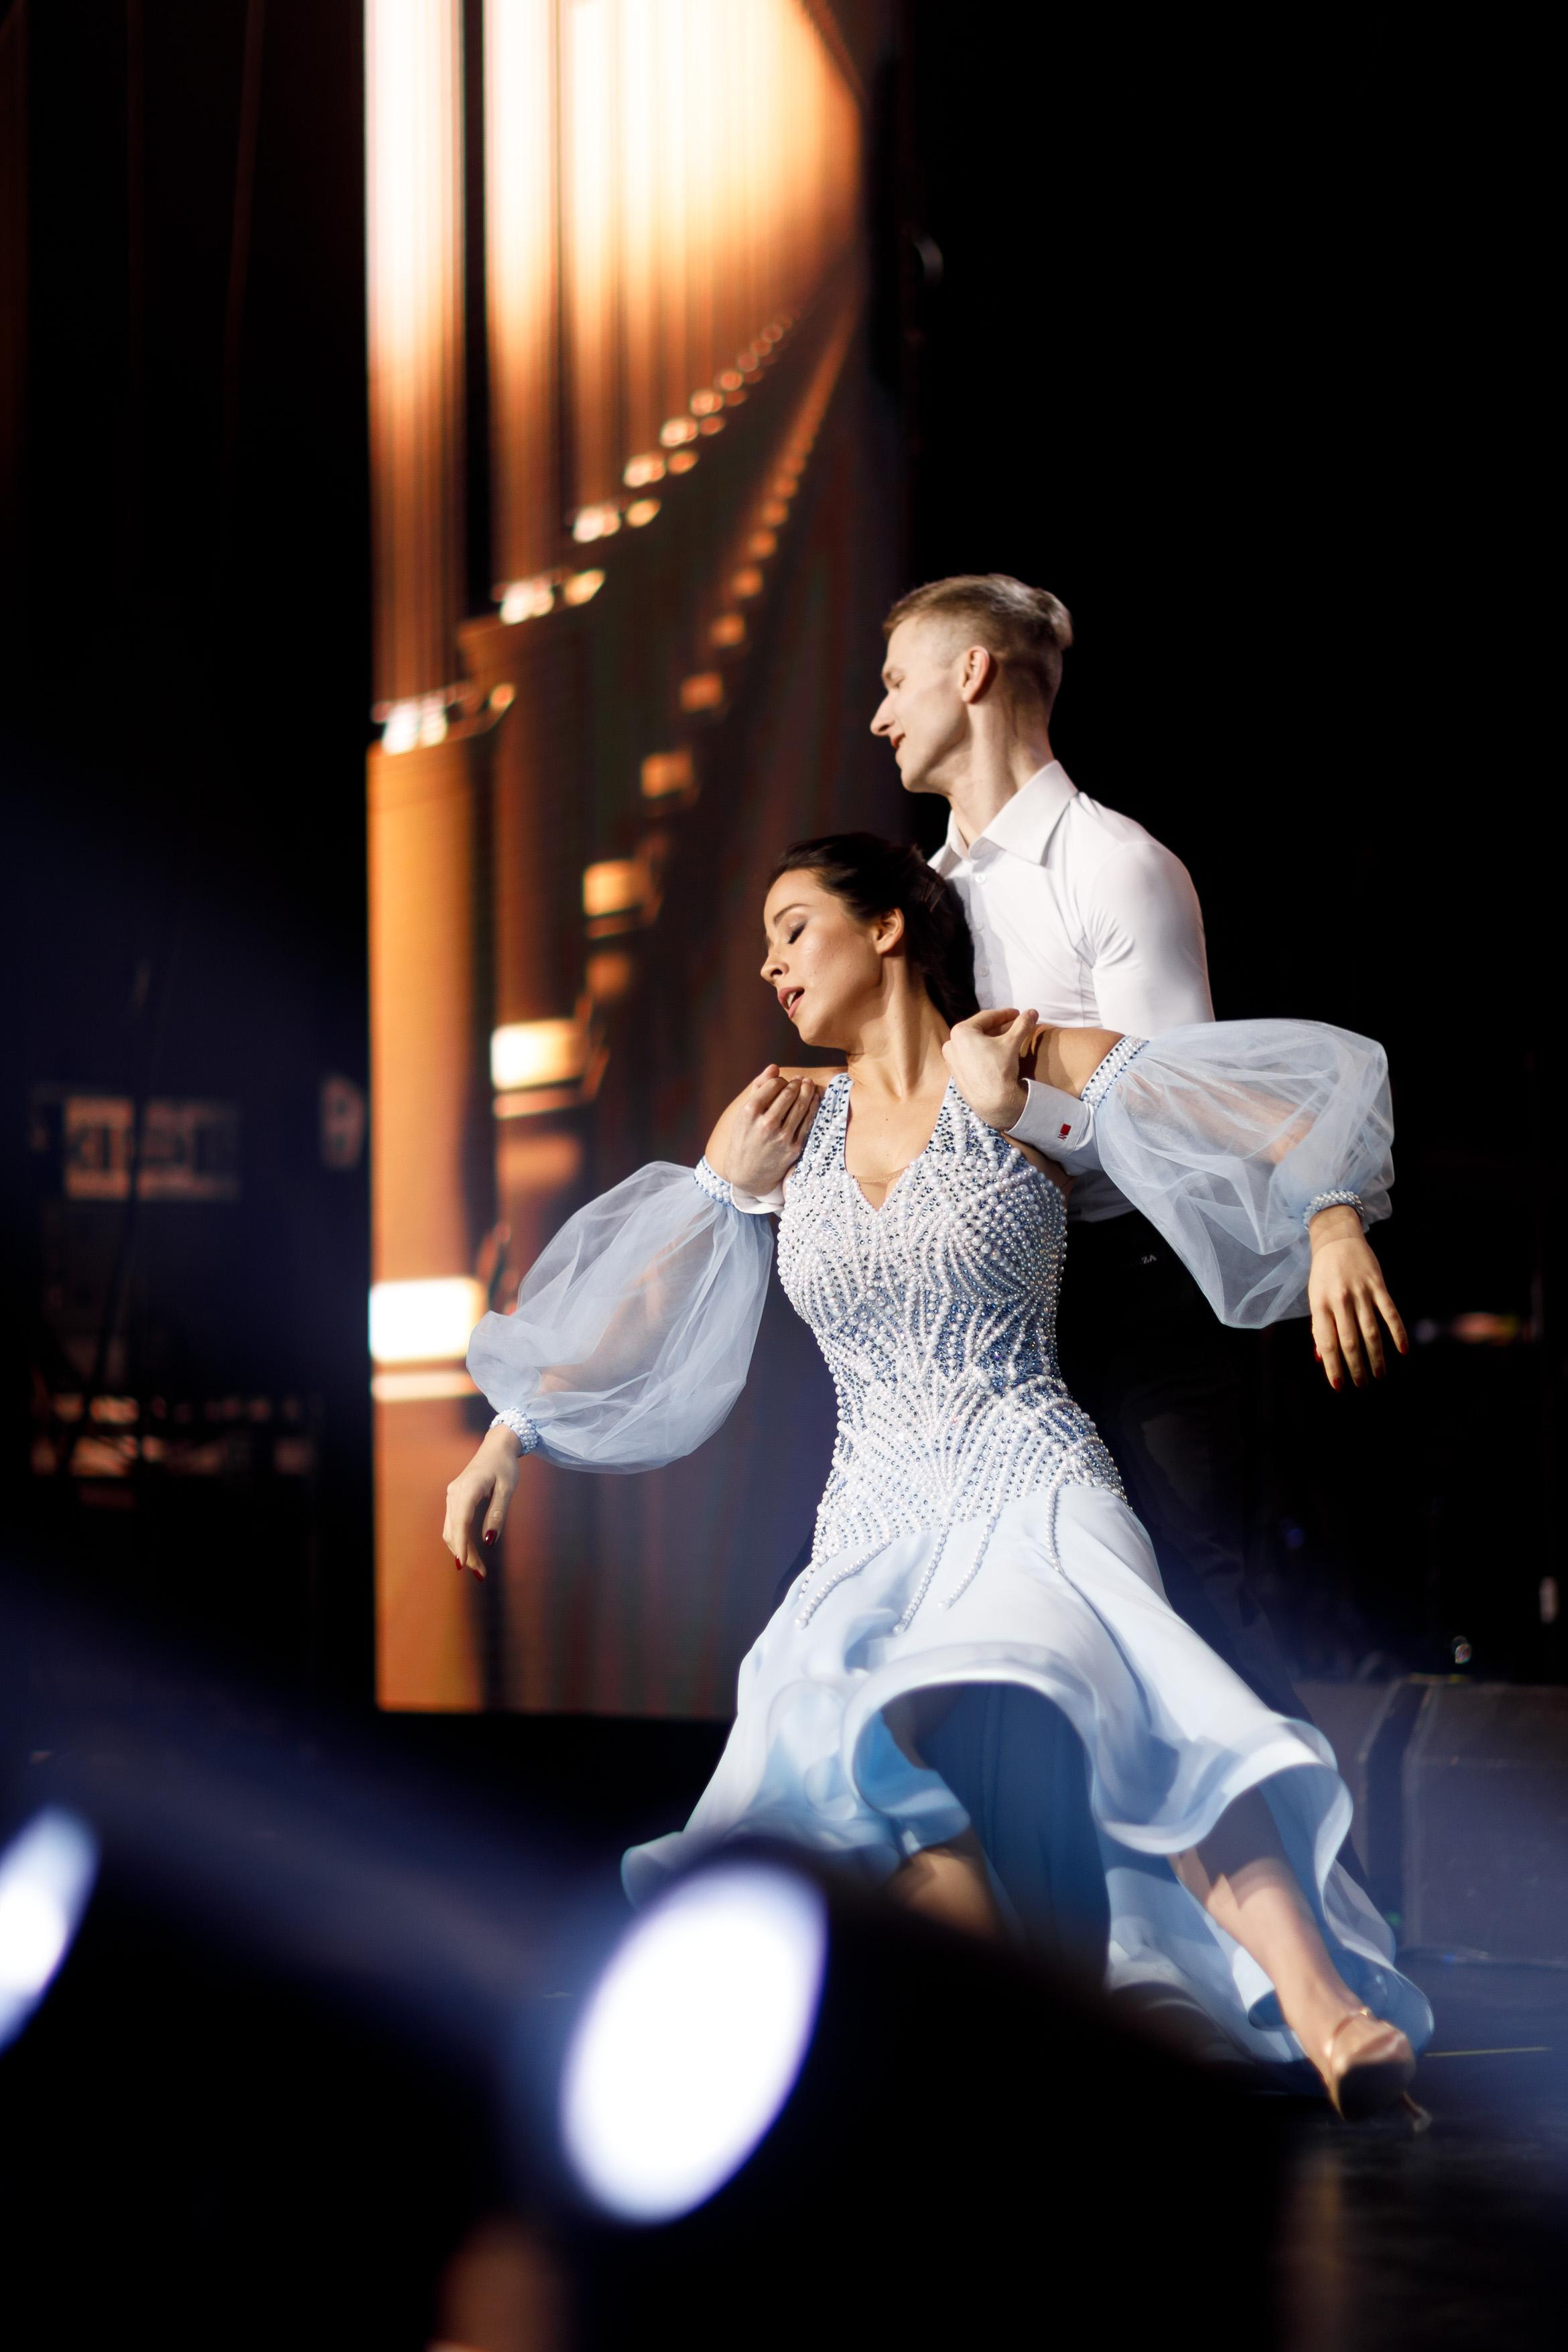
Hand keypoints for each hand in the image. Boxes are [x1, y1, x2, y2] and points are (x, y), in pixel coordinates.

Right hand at [442, 1422, 521, 1577]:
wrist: (496, 1447)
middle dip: (464, 1553)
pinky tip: (469, 1552)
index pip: (461, 1521)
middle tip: (480, 1573)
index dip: (461, 1544)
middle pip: (454, 1529)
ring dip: (461, 1549)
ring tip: (477, 1568)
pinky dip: (460, 1539)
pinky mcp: (455, 1499)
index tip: (463, 1564)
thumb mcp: (507, 1489)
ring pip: (451, 1529)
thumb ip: (497, 1514)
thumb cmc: (504, 1466)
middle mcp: (455, 1493)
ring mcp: (452, 1495)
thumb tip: (489, 1540)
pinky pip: (453, 1523)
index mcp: (468, 1488)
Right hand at [708, 1067, 822, 1195]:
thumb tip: (774, 1067)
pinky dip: (813, 1107)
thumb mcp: (744, 1114)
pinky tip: (814, 1099)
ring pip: (801, 1106)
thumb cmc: (744, 1139)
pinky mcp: (793, 1147)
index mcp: (750, 1112)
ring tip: (809, 1084)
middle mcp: (766, 1124)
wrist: (748, 1174)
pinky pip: (808, 1122)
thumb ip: (758, 1089)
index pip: (773, 1085)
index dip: (781, 1080)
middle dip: (797, 1084)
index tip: (783, 1082)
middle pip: (789, 1094)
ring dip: (808, 1091)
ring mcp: (781, 1137)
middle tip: (800, 1080)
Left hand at [942, 1008, 1035, 1133]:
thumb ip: (1022, 1024)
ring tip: (1010, 1039)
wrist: (994, 1102)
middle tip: (1016, 1026)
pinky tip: (999, 1054)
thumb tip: (1033, 1012)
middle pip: (980, 1030)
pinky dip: (985, 1053)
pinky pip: (972, 1057)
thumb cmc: (999, 1069)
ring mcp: (952, 1061)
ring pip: (976, 1044)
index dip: (1005, 1014)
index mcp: (960, 1032)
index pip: (986, 1017)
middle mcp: (951, 1044)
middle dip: (1000, 1028)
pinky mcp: (957, 1074)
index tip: (1017, 1014)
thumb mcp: (1012, 1042)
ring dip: (993, 1040)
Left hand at [1307, 1207, 1408, 1389]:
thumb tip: (1322, 1359)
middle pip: (1350, 1341)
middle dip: (1356, 1367)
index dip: (1333, 1366)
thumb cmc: (1323, 1274)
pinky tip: (1403, 1350)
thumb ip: (1319, 1327)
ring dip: (1376, 1356)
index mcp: (1320, 1305)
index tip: (1339, 1385)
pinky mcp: (1377, 1285)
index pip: (1327, 1342)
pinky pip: (1390, 1312)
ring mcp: (1360, 1292)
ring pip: (1371, 1331)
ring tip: (1379, 1375)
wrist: (1336, 1237)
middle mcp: (1340, 1300)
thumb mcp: (1315, 1299)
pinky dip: (1397, 1332)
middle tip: (1362, 1384)